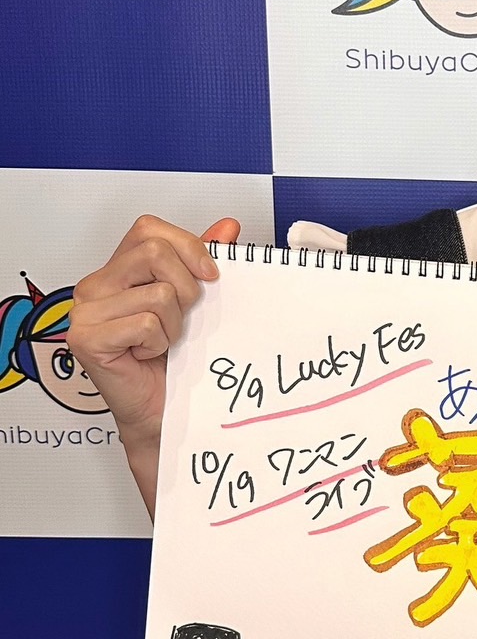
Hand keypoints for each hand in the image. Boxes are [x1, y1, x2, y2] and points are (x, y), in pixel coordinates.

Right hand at [68, 214, 238, 510]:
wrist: (164, 413)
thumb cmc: (176, 360)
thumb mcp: (196, 303)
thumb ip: (204, 261)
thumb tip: (228, 225)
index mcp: (117, 270)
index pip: (149, 228)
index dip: (188, 246)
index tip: (211, 276)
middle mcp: (95, 286)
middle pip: (153, 251)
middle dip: (187, 286)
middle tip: (186, 317)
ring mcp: (86, 312)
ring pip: (157, 292)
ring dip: (175, 323)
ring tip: (164, 342)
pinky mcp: (87, 338)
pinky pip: (145, 322)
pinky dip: (159, 341)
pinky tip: (149, 356)